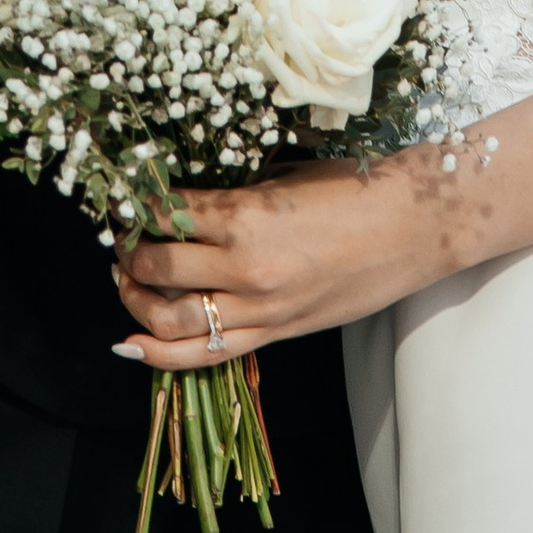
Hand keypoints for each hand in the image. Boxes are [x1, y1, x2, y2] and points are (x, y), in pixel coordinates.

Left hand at [115, 151, 466, 370]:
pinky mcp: (274, 335)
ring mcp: (259, 308)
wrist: (410, 228)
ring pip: (170, 318)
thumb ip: (234, 195)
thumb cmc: (352, 189)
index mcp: (246, 214)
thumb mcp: (284, 178)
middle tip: (122, 240)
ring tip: (125, 281)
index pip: (165, 213)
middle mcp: (245, 267)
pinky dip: (159, 353)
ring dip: (134, 300)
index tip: (123, 199)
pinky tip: (131, 343)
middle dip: (128, 253)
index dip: (136, 206)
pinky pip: (204, 354)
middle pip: (158, 266)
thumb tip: (184, 202)